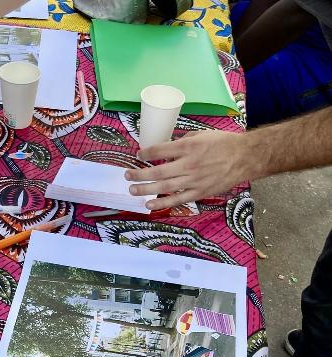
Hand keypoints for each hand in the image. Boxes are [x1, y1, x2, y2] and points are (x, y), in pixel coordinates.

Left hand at [125, 130, 250, 209]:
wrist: (246, 157)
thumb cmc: (223, 143)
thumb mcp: (202, 135)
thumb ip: (183, 141)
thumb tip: (166, 149)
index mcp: (189, 146)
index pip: (161, 150)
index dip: (146, 153)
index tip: (138, 155)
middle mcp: (189, 164)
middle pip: (158, 171)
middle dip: (140, 174)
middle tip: (127, 175)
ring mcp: (194, 180)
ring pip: (165, 187)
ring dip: (146, 189)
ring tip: (132, 190)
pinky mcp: (199, 192)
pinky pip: (178, 199)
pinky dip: (162, 203)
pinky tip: (149, 204)